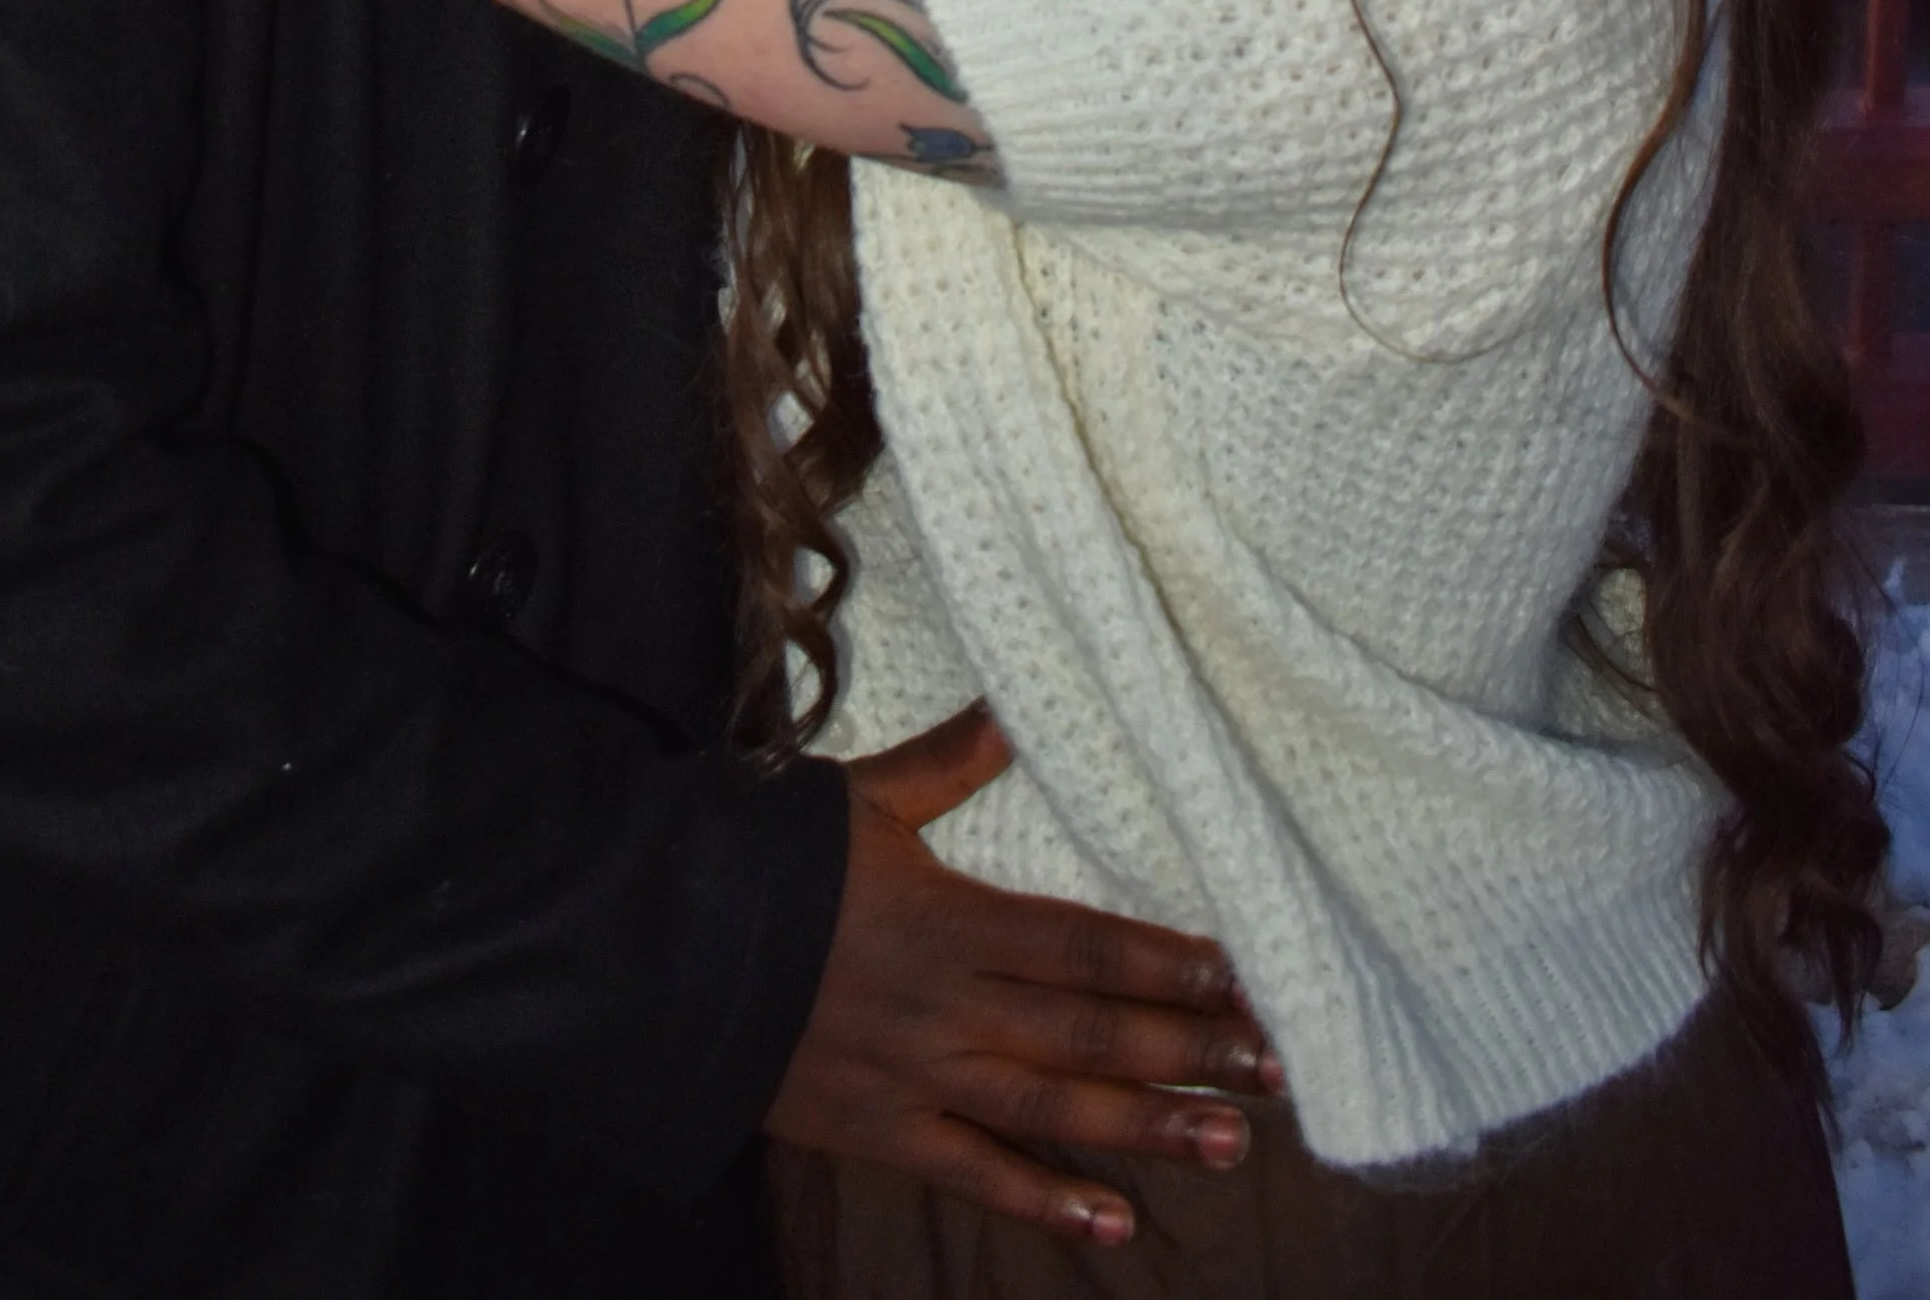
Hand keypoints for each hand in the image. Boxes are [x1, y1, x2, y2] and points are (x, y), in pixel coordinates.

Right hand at [768, 706, 1278, 1249]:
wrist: (655, 947)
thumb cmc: (763, 861)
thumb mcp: (858, 798)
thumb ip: (949, 765)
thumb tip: (1016, 707)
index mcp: (947, 917)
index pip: (1081, 944)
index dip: (1167, 963)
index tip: (1244, 977)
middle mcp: (945, 1005)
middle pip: (1086, 1032)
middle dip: (1186, 1050)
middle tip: (1275, 1069)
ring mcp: (914, 1076)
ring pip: (1050, 1110)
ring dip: (1144, 1128)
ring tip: (1229, 1141)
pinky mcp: (878, 1131)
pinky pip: (973, 1174)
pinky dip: (1044, 1204)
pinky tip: (1113, 1222)